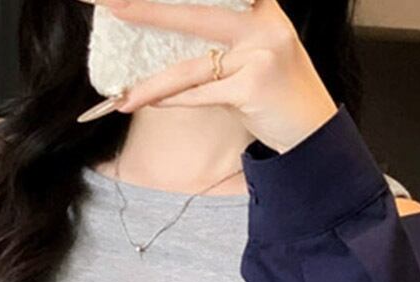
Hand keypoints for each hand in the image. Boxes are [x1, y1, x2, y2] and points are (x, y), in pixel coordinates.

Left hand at [77, 0, 338, 154]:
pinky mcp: (253, 87)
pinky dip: (174, 101)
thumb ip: (219, 38)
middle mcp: (262, 23)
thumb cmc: (275, 91)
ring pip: (190, 66)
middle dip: (145, 9)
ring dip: (150, 84)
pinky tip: (150, 103)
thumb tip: (163, 37)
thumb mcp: (252, 52)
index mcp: (259, 6)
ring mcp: (259, 53)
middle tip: (108, 3)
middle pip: (192, 12)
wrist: (311, 131)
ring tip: (121, 96)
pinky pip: (201, 95)